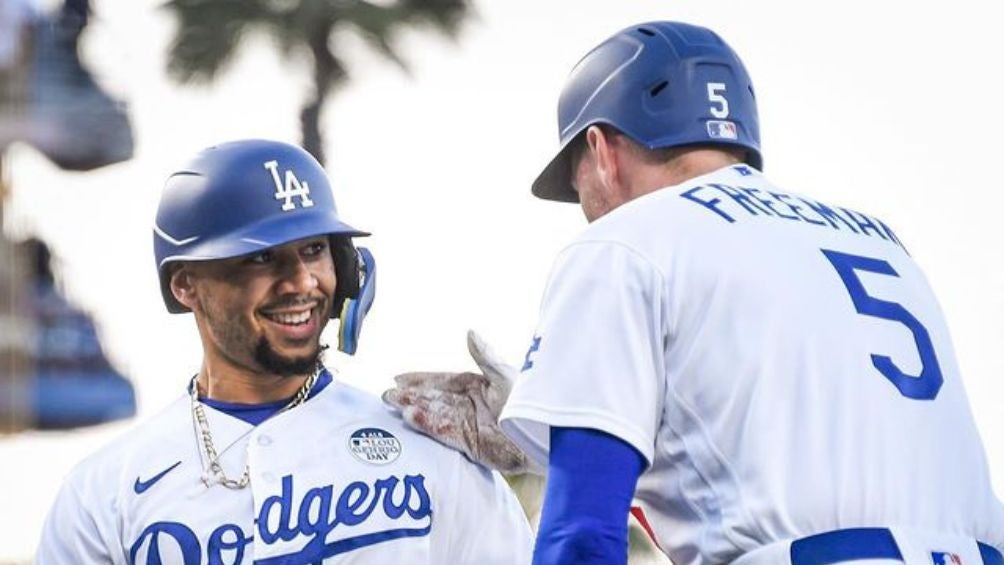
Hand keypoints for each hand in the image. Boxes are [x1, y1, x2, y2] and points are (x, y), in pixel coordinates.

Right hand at [383, 330, 530, 473]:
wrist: (545, 435)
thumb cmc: (529, 401)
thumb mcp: (505, 375)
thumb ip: (485, 356)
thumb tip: (470, 332)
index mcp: (478, 386)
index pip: (443, 380)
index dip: (421, 380)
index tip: (398, 378)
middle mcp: (470, 406)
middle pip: (435, 399)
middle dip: (411, 397)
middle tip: (386, 395)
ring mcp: (470, 426)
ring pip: (437, 416)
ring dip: (416, 411)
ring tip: (394, 406)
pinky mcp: (472, 446)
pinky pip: (446, 433)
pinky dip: (429, 426)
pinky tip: (411, 419)